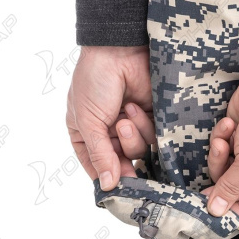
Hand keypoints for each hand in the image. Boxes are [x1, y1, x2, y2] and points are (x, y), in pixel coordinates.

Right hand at [66, 46, 155, 189]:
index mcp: (86, 135)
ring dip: (133, 137)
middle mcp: (109, 135)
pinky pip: (153, 139)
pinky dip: (145, 125)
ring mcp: (131, 128)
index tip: (117, 188)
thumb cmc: (96, 81)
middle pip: (121, 165)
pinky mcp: (152, 121)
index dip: (107, 178)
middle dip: (123, 158)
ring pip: (139, 152)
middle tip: (125, 151)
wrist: (121, 50)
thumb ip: (99, 155)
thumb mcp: (88, 120)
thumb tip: (108, 187)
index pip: (96, 167)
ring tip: (126, 115)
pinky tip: (137, 107)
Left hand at [204, 55, 238, 221]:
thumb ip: (231, 188)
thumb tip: (215, 211)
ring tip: (224, 139)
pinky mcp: (236, 145)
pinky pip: (219, 153)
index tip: (206, 205)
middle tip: (219, 158)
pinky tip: (229, 125)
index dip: (227, 209)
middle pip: (230, 193)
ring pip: (221, 173)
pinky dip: (220, 139)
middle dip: (221, 175)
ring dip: (218, 155)